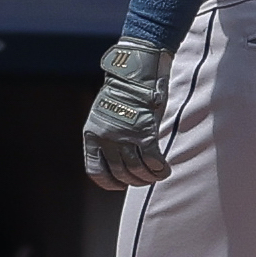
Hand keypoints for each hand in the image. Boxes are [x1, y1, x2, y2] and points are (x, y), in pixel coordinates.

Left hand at [82, 40, 172, 188]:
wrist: (135, 72)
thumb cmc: (123, 94)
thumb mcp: (104, 116)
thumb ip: (108, 138)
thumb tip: (121, 163)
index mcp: (91, 135)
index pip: (96, 172)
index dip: (110, 183)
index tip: (122, 184)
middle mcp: (105, 138)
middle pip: (120, 174)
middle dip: (135, 181)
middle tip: (146, 178)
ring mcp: (124, 136)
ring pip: (137, 170)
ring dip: (149, 177)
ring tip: (157, 174)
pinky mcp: (144, 132)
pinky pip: (152, 161)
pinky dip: (160, 169)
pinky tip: (164, 169)